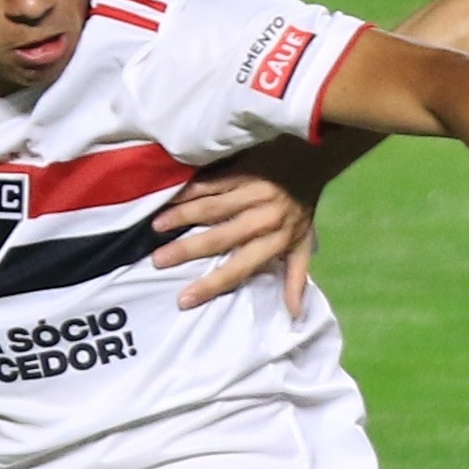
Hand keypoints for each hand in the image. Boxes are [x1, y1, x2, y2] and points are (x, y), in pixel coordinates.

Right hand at [152, 167, 318, 315]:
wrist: (312, 156)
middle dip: (188, 250)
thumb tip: (294, 313)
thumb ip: (296, 276)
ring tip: (156, 227)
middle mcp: (264, 218)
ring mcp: (252, 191)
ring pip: (212, 207)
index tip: (184, 299)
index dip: (213, 285)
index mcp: (278, 240)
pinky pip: (211, 181)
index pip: (241, 268)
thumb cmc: (303, 207)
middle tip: (158, 260)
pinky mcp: (243, 169)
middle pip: (221, 237)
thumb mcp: (304, 243)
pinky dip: (189, 190)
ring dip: (182, 216)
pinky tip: (168, 197)